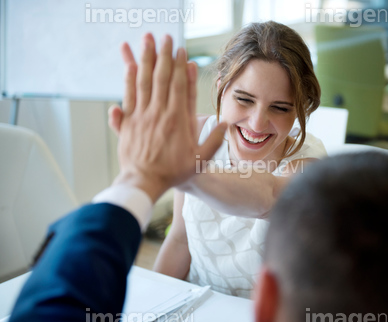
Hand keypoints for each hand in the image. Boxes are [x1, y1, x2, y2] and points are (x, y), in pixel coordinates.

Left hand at [112, 34, 225, 202]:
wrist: (143, 182)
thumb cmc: (173, 172)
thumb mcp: (200, 160)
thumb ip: (214, 141)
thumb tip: (225, 123)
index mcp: (177, 120)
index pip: (179, 86)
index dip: (180, 66)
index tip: (180, 50)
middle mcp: (159, 113)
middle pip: (161, 77)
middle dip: (163, 55)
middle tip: (163, 37)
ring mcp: (141, 116)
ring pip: (143, 82)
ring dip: (144, 60)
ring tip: (145, 41)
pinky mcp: (128, 122)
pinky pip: (128, 96)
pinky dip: (128, 80)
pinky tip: (129, 67)